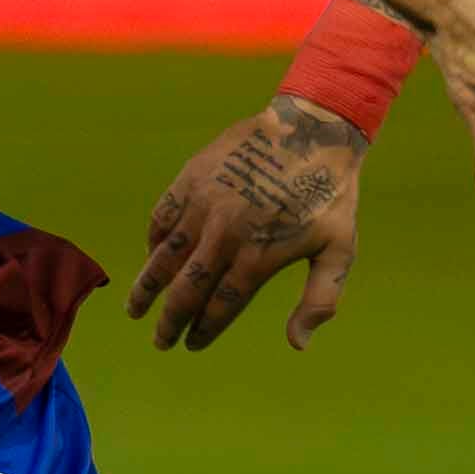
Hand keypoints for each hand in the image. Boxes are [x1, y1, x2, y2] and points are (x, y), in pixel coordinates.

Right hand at [125, 97, 369, 351]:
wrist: (312, 128)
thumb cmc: (330, 193)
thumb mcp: (339, 249)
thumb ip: (320, 299)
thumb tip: (299, 345)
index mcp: (258, 254)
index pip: (221, 305)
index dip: (205, 329)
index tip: (192, 344)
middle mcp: (225, 232)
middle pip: (187, 288)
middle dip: (170, 320)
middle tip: (161, 341)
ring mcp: (204, 203)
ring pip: (165, 255)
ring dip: (147, 286)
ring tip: (135, 309)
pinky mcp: (192, 177)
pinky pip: (162, 216)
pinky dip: (153, 240)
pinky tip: (150, 257)